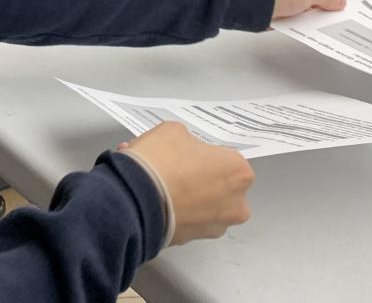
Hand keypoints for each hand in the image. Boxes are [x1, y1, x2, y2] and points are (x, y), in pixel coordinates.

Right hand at [118, 123, 253, 245]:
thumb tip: (183, 148)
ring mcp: (216, 226)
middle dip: (198, 178)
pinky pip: (187, 221)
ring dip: (186, 196)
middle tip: (173, 167)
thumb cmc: (160, 163)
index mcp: (239, 172)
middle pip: (220, 186)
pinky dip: (174, 212)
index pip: (226, 159)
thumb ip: (187, 140)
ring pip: (203, 206)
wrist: (133, 199)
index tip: (187, 154)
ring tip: (157, 183)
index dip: (204, 155)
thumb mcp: (172, 131)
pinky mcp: (193, 241)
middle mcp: (236, 204)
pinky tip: (153, 198)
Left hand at [269, 0, 345, 18]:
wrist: (258, 2)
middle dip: (312, 6)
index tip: (332, 5)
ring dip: (301, 15)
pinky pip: (284, 16)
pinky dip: (291, 21)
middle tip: (324, 16)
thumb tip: (339, 1)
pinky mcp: (268, 8)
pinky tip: (297, 25)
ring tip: (312, 23)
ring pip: (294, 7)